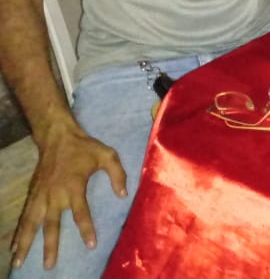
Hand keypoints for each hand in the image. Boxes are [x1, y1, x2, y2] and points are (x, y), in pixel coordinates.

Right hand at [12, 123, 125, 270]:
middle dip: (50, 246)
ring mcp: (41, 195)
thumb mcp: (107, 155)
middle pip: (51, 224)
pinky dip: (17, 231)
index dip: (86, 228)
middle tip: (49, 265)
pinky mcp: (33, 194)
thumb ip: (117, 174)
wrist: (57, 136)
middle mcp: (54, 194)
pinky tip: (12, 247)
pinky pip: (24, 216)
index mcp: (74, 186)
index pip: (80, 212)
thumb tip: (123, 194)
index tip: (90, 244)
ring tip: (18, 263)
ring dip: (24, 243)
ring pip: (31, 223)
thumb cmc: (84, 147)